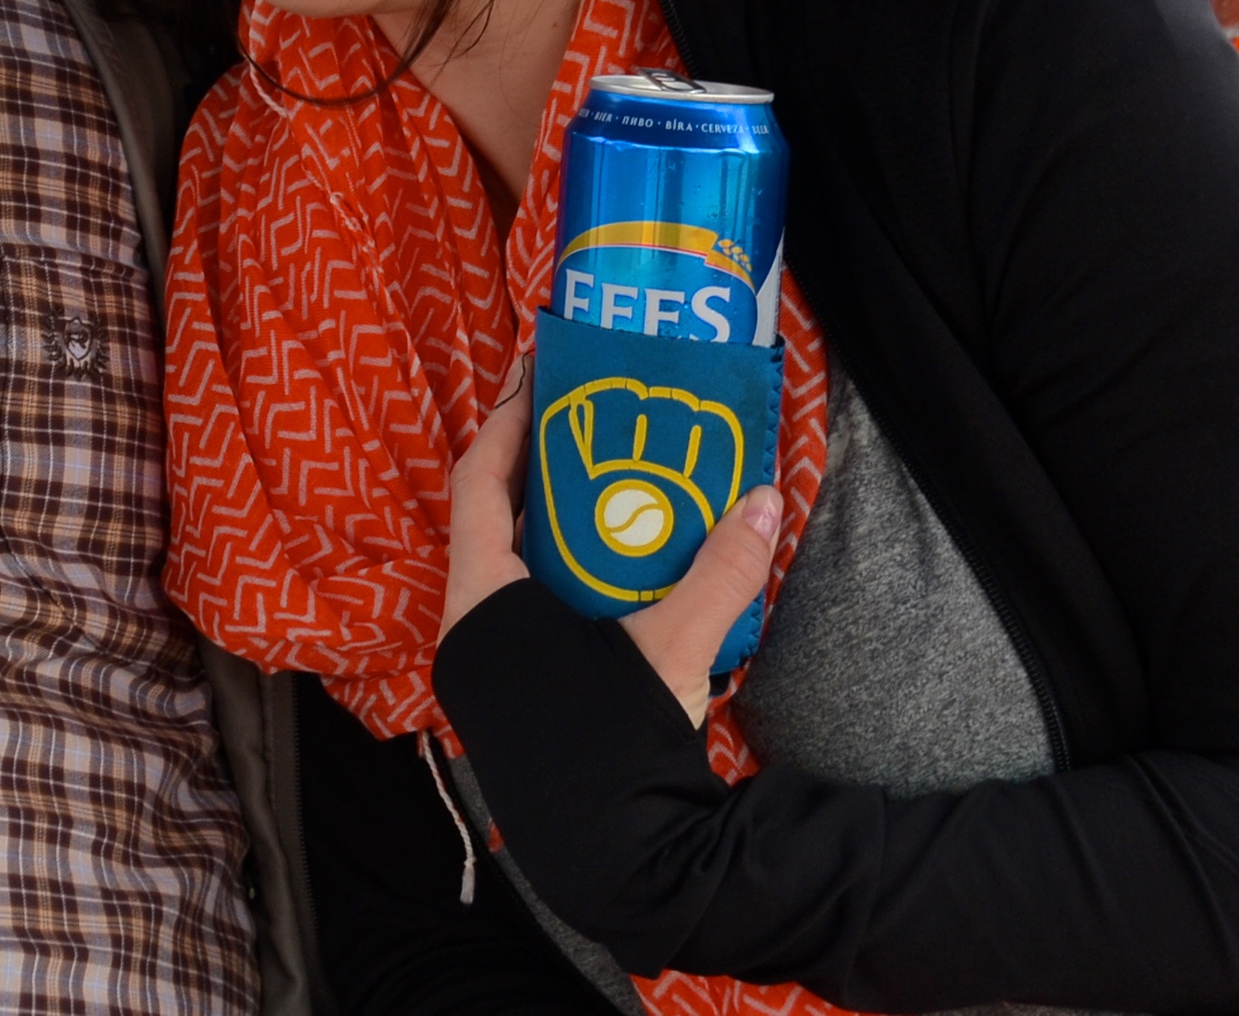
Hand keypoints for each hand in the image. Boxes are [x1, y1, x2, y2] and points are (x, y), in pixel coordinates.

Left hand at [443, 365, 781, 731]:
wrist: (622, 862)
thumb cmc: (620, 749)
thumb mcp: (672, 649)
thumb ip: (719, 571)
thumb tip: (764, 499)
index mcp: (484, 605)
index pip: (479, 487)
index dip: (507, 425)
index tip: (536, 376)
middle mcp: (473, 629)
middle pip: (495, 521)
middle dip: (541, 468)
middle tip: (588, 417)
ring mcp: (492, 665)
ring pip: (517, 568)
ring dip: (561, 524)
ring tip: (611, 474)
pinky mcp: (518, 690)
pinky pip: (535, 606)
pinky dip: (572, 573)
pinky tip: (621, 559)